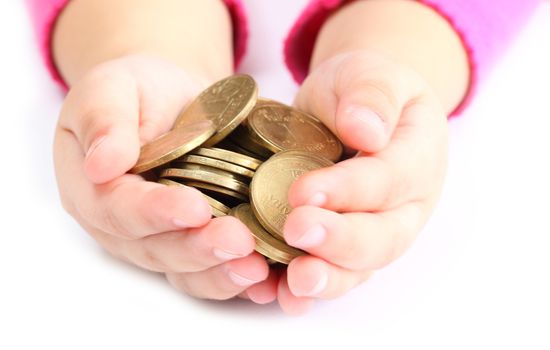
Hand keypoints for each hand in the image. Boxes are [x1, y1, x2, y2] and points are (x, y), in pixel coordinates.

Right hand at [54, 54, 268, 299]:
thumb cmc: (135, 91)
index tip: (194, 208)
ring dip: (222, 272)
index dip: (157, 213)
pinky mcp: (196, 243)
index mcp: (95, 191)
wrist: (170, 100)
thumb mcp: (110, 89)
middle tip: (238, 241)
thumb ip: (103, 121)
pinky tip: (269, 279)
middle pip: (159, 250)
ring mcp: (163, 240)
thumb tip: (101, 164)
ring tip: (257, 267)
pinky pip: (214, 270)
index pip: (121, 210)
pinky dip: (240, 279)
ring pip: (188, 270)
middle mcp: (126, 228)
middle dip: (199, 249)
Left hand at [276, 51, 448, 313]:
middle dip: (340, 240)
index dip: (349, 189)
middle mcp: (406, 206)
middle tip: (298, 231)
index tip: (306, 191)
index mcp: (419, 156)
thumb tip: (368, 130)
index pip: (388, 179)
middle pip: (382, 236)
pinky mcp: (347, 246)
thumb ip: (371, 94)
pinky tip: (283, 294)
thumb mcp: (370, 73)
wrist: (359, 113)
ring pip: (361, 267)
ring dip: (329, 277)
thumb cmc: (364, 91)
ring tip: (296, 282)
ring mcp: (378, 231)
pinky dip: (311, 289)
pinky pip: (336, 273)